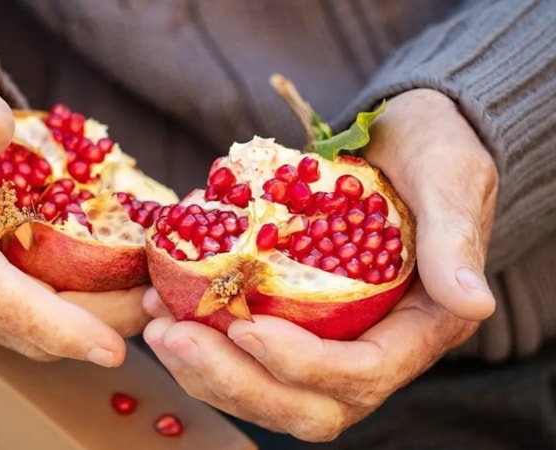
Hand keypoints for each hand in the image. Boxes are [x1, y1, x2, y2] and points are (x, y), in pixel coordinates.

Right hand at [0, 25, 148, 366]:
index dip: (55, 325)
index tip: (112, 348)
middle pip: (19, 324)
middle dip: (95, 325)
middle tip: (162, 303)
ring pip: (21, 328)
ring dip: (87, 321)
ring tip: (147, 295)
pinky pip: (16, 314)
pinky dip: (66, 310)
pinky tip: (110, 284)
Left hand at [141, 89, 498, 440]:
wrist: (401, 139)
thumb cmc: (431, 150)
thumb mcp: (450, 177)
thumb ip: (455, 237)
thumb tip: (470, 303)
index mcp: (416, 329)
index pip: (359, 374)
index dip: (302, 365)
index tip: (248, 328)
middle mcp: (369, 349)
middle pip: (303, 404)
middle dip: (236, 381)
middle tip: (177, 338)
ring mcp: (325, 341)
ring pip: (263, 390)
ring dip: (204, 370)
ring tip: (159, 327)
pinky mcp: (291, 322)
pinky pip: (241, 355)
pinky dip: (198, 341)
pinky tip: (162, 305)